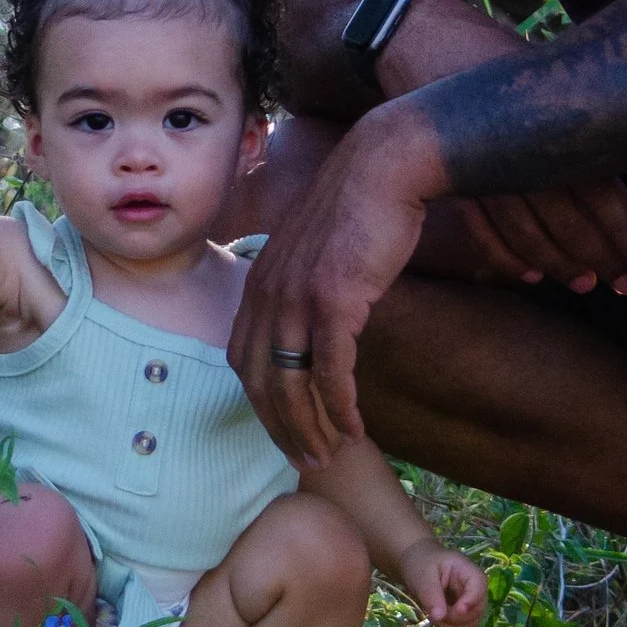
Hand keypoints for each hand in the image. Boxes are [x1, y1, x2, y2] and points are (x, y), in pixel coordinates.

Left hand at [230, 105, 438, 463]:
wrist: (384, 166)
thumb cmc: (359, 207)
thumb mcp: (314, 249)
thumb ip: (302, 284)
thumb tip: (311, 320)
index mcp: (258, 281)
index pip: (242, 360)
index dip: (259, 403)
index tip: (281, 430)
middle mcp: (267, 293)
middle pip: (259, 381)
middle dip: (280, 428)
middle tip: (305, 460)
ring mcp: (297, 297)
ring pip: (292, 385)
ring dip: (310, 428)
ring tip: (329, 456)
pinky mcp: (334, 300)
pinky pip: (331, 371)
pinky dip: (340, 407)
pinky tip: (355, 429)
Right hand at [370, 0, 626, 290]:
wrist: (422, 38)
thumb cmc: (500, 54)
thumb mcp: (555, 74)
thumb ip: (603, 119)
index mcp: (547, 120)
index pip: (595, 184)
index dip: (623, 225)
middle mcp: (513, 148)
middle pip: (563, 216)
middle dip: (597, 255)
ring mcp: (476, 166)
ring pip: (521, 229)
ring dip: (555, 262)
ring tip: (584, 284)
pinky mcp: (448, 177)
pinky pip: (479, 227)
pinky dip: (503, 255)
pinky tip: (527, 274)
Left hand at [399, 543, 486, 626]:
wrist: (416, 564)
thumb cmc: (421, 564)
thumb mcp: (422, 577)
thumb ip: (431, 596)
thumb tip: (439, 617)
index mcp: (467, 570)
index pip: (479, 584)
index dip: (471, 600)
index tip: (456, 610)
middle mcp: (474, 586)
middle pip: (478, 608)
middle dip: (457, 618)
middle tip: (435, 614)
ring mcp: (470, 600)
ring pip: (473, 621)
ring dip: (453, 626)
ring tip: (434, 616)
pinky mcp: (464, 612)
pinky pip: (463, 626)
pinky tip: (437, 619)